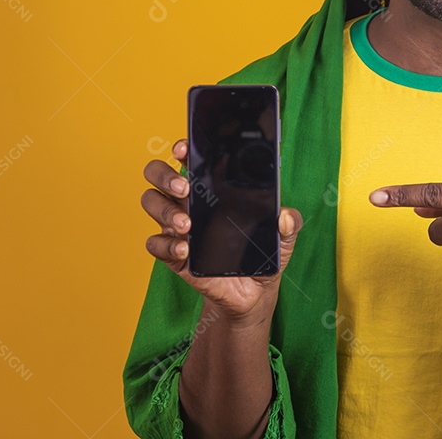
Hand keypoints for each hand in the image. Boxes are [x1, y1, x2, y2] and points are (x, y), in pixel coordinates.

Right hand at [141, 139, 302, 323]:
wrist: (254, 291)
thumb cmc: (263, 254)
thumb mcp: (284, 236)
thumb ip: (289, 223)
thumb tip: (284, 217)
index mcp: (214, 188)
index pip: (190, 159)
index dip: (182, 149)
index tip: (185, 149)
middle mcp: (190, 202)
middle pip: (158, 176)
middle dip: (165, 175)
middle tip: (185, 188)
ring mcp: (178, 227)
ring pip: (151, 203)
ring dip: (164, 210)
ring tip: (186, 225)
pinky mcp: (174, 254)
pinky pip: (155, 244)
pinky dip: (166, 245)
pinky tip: (184, 250)